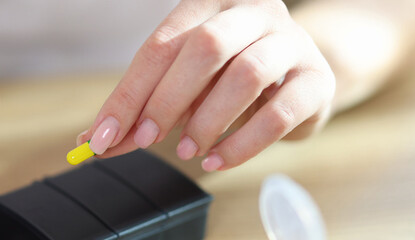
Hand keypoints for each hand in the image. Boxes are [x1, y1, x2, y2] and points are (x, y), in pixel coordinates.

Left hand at [78, 0, 334, 170]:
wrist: (295, 75)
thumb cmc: (227, 75)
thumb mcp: (181, 85)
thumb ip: (143, 110)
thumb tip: (98, 141)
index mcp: (208, 4)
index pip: (160, 46)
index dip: (130, 93)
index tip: (103, 134)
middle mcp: (251, 12)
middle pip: (205, 48)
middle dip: (167, 100)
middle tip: (146, 139)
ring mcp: (290, 41)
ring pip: (246, 76)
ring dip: (208, 121)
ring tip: (187, 150)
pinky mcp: (316, 78)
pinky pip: (279, 113)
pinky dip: (242, 144)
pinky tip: (217, 158)